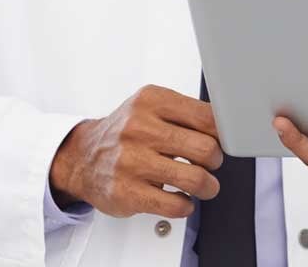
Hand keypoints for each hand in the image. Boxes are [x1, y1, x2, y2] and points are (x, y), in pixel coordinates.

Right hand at [49, 85, 223, 218]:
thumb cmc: (126, 130)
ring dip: (208, 186)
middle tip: (213, 162)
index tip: (222, 139)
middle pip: (204, 148)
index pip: (206, 116)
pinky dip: (186, 205)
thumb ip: (185, 112)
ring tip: (206, 185)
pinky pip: (173, 204)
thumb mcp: (152, 105)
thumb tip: (224, 126)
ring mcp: (132, 162)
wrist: (83, 156)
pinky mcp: (126, 193)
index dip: (222, 132)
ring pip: (193, 178)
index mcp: (151, 101)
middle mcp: (140, 128)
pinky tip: (183, 200)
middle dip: (216, 159)